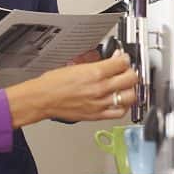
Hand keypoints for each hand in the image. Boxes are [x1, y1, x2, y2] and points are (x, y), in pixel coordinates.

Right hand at [4, 51, 137, 126]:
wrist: (43, 99)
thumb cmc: (53, 83)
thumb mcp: (76, 65)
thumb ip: (96, 63)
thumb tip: (110, 60)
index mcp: (95, 73)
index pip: (123, 62)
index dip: (125, 58)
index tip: (124, 58)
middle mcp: (100, 88)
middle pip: (131, 78)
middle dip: (131, 72)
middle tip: (126, 70)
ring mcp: (101, 103)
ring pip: (130, 96)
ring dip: (130, 89)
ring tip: (125, 86)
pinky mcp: (97, 115)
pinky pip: (120, 112)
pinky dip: (124, 106)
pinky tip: (120, 101)